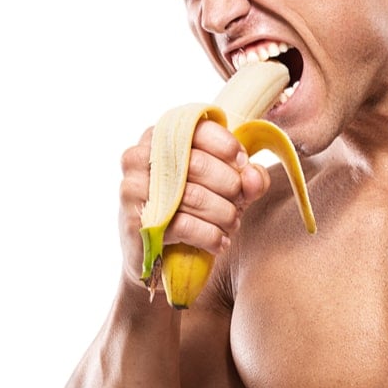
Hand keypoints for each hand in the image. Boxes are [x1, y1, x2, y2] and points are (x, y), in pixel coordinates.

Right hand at [117, 120, 270, 288]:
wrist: (159, 258)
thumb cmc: (196, 209)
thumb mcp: (226, 187)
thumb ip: (248, 176)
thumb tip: (254, 176)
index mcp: (161, 136)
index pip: (198, 129)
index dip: (228, 147)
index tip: (244, 166)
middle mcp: (140, 156)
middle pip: (198, 164)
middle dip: (230, 186)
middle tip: (241, 202)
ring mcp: (133, 188)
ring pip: (195, 196)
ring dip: (224, 214)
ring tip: (232, 224)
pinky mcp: (135, 221)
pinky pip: (185, 225)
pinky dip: (211, 236)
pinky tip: (220, 242)